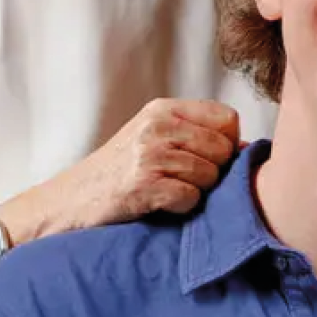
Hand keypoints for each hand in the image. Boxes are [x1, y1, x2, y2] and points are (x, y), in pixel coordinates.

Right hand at [16, 99, 241, 238]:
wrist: (67, 202)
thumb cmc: (117, 175)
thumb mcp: (152, 139)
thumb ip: (194, 136)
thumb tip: (249, 150)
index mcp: (163, 109)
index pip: (227, 118)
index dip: (228, 144)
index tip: (208, 160)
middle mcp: (157, 125)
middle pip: (223, 149)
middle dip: (213, 172)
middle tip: (184, 182)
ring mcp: (148, 154)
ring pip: (210, 175)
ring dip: (196, 192)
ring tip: (167, 193)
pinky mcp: (142, 184)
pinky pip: (190, 198)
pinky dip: (180, 208)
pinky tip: (159, 205)